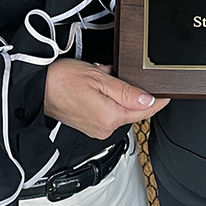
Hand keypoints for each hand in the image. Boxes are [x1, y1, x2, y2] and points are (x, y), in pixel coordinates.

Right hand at [44, 59, 168, 139]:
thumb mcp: (98, 79)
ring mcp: (97, 129)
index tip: (168, 94)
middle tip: (122, 75)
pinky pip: (108, 112)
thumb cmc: (62, 80)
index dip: (158, 101)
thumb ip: (126, 92)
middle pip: (133, 111)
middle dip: (133, 93)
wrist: (37, 89)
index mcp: (110, 117)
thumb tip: (149, 100)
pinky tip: (97, 86)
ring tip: (104, 78)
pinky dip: (108, 100)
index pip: (144, 111)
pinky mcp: (89, 126)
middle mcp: (105, 128)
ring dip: (119, 95)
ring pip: (120, 111)